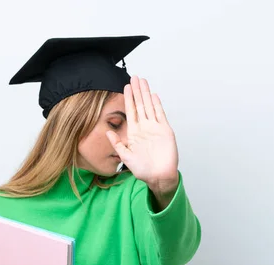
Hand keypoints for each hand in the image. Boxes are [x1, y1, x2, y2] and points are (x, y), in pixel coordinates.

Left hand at [106, 76, 179, 196]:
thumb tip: (108, 132)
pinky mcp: (165, 131)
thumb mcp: (125, 157)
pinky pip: (161, 115)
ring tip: (143, 81)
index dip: (128, 99)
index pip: (131, 111)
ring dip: (146, 94)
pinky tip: (153, 95)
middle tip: (134, 77)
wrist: (158, 177)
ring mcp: (155, 128)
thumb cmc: (143, 170)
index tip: (125, 87)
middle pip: (140, 105)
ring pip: (150, 106)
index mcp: (134, 133)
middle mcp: (144, 128)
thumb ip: (117, 144)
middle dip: (137, 91)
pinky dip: (157, 105)